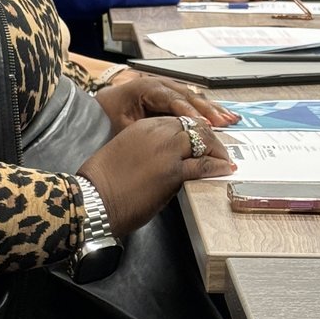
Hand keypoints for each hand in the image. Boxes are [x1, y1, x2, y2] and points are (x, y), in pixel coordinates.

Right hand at [78, 116, 232, 235]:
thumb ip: (147, 149)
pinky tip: (223, 169)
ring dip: (217, 150)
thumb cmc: (103, 182)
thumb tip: (163, 161)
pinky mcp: (172, 172)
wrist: (95, 198)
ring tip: (224, 160)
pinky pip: (203, 165)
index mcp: (143, 127)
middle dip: (211, 138)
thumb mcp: (125, 153)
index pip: (179, 120)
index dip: (195, 129)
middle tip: (219, 150)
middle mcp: (157, 133)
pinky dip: (217, 166)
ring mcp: (166, 151)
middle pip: (194, 126)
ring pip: (203, 141)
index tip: (203, 140)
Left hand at [94, 75, 240, 131]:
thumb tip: (167, 139)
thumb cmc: (107, 118)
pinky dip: (206, 109)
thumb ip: (146, 130)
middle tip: (224, 122)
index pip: (173, 99)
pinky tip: (220, 116)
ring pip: (193, 97)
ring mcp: (164, 88)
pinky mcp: (168, 97)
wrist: (95, 113)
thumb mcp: (123, 125)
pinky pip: (190, 101)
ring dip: (211, 108)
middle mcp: (157, 84)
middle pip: (188, 95)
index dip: (190, 111)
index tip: (203, 124)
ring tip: (230, 119)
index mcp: (145, 88)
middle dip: (208, 109)